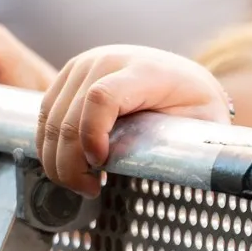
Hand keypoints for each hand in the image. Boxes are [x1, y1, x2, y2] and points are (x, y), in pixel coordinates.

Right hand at [37, 46, 231, 196]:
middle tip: (89, 190)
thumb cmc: (195, 106)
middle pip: (69, 115)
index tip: (100, 165)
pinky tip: (72, 164)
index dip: (92, 135)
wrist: (183, 76)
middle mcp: (108, 60)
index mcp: (145, 71)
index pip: (102, 97)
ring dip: (57, 158)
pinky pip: (47, 113)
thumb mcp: (205, 124)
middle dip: (71, 162)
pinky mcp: (69, 75)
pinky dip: (51, 145)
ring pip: (51, 117)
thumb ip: (190, 146)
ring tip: (82, 182)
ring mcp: (84, 65)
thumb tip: (182, 178)